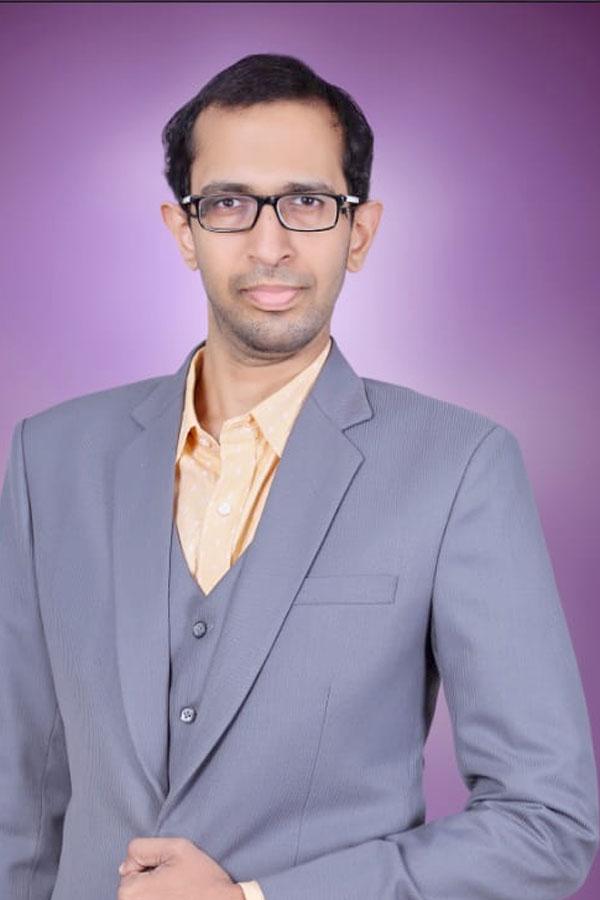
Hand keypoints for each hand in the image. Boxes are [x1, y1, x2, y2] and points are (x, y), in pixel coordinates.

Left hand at [117, 836, 243, 898]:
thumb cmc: (201, 879)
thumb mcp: (175, 847)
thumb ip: (142, 847)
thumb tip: (124, 865)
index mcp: (130, 893)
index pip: (130, 867)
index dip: (151, 863)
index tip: (170, 872)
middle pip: (133, 885)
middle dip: (150, 880)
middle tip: (175, 883)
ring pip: (142, 897)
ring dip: (155, 893)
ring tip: (177, 895)